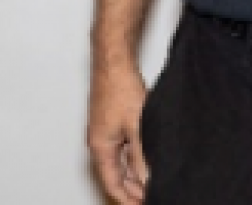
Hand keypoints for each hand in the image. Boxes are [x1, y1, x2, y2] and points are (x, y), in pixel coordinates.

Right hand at [88, 63, 150, 203]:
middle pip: (115, 175)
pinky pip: (121, 148)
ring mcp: (104, 132)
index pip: (112, 184)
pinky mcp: (111, 121)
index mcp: (100, 148)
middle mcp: (99, 142)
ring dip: (134, 173)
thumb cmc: (120, 88)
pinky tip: (146, 158)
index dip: (128, 199)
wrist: (114, 61)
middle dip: (132, 189)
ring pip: (119, 161)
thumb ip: (141, 156)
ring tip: (152, 182)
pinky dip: (133, 158)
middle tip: (151, 196)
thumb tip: (147, 179)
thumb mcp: (137, 127)